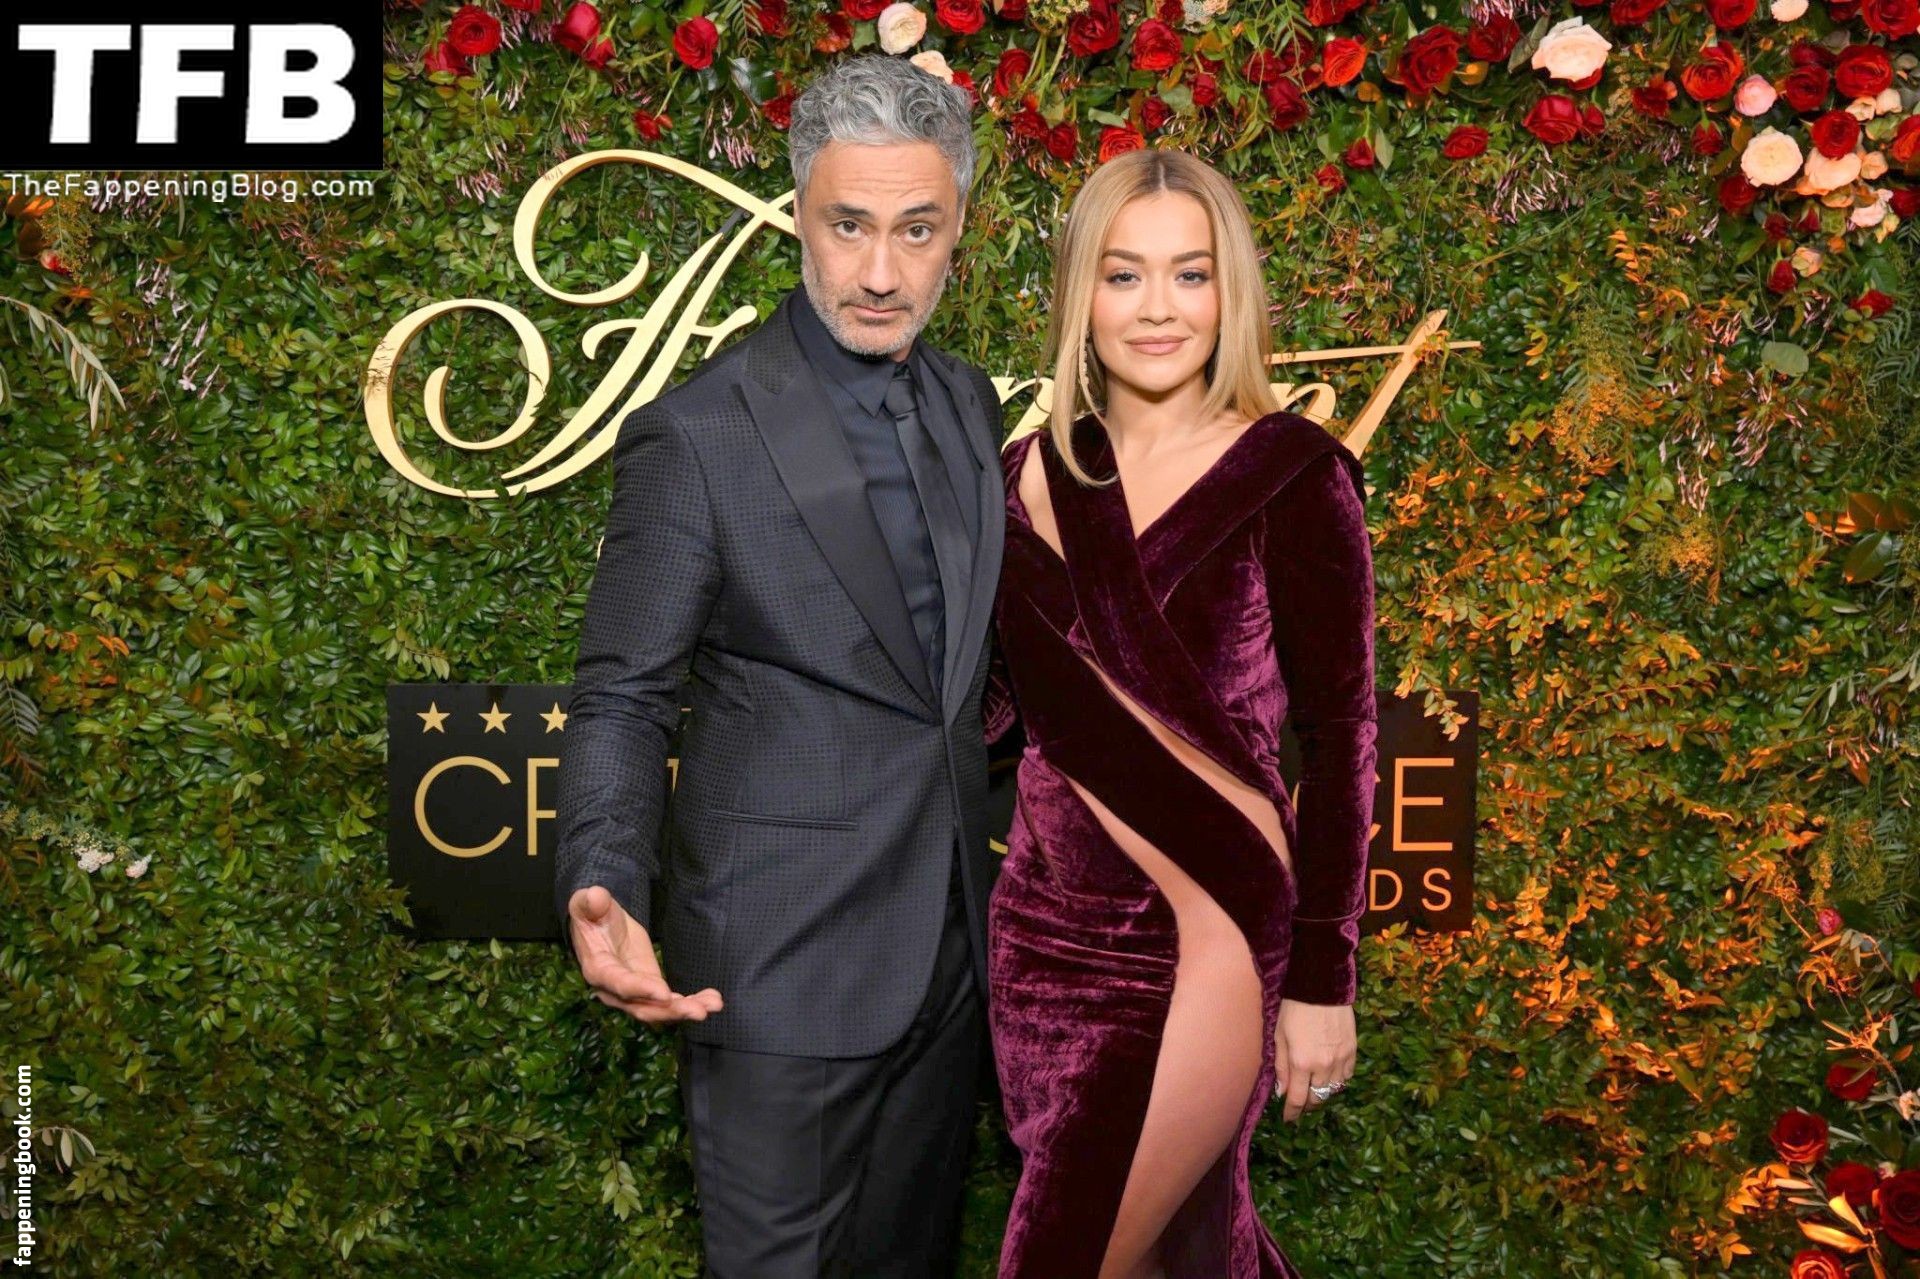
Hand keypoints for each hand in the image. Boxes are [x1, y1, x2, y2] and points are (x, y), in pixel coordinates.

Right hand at [567, 885, 722, 1027]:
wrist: (599, 926)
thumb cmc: (592, 915)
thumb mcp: (586, 904)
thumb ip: (590, 902)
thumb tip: (597, 896)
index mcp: (599, 970)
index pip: (620, 984)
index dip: (641, 990)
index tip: (665, 993)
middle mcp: (615, 991)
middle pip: (643, 1007)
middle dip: (671, 1010)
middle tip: (699, 1011)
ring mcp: (634, 994)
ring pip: (659, 1009)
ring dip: (686, 1009)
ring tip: (713, 1005)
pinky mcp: (650, 989)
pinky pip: (669, 1002)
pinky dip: (691, 1002)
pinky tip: (711, 999)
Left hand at [1272, 998, 1354, 1122]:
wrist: (1321, 987)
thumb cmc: (1293, 1009)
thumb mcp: (1279, 1036)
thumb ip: (1281, 1067)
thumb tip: (1282, 1092)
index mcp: (1301, 1063)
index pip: (1297, 1099)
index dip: (1291, 1113)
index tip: (1288, 1119)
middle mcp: (1323, 1065)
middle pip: (1317, 1098)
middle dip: (1306, 1104)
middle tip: (1299, 1102)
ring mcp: (1340, 1059)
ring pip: (1333, 1090)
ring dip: (1322, 1092)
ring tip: (1313, 1089)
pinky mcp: (1352, 1050)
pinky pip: (1347, 1076)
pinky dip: (1337, 1080)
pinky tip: (1329, 1075)